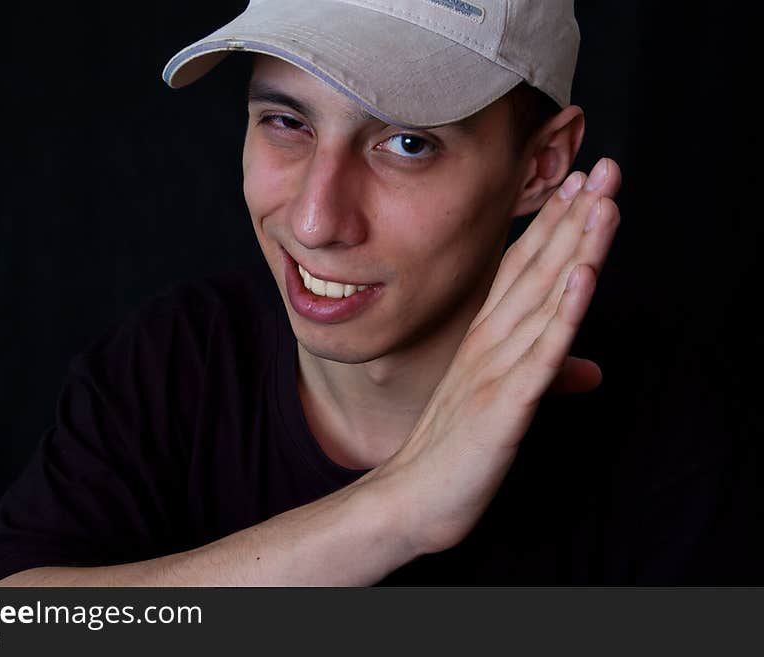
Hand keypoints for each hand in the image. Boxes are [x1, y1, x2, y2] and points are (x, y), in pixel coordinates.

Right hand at [373, 158, 621, 554]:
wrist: (411, 497)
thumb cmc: (454, 451)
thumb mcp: (501, 404)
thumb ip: (541, 375)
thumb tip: (590, 370)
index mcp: (487, 338)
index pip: (522, 269)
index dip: (554, 225)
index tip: (581, 184)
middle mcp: (491, 343)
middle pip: (537, 270)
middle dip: (573, 217)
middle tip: (601, 167)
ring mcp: (497, 370)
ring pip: (544, 299)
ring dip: (574, 247)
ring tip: (600, 200)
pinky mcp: (505, 405)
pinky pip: (539, 354)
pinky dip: (562, 313)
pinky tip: (580, 275)